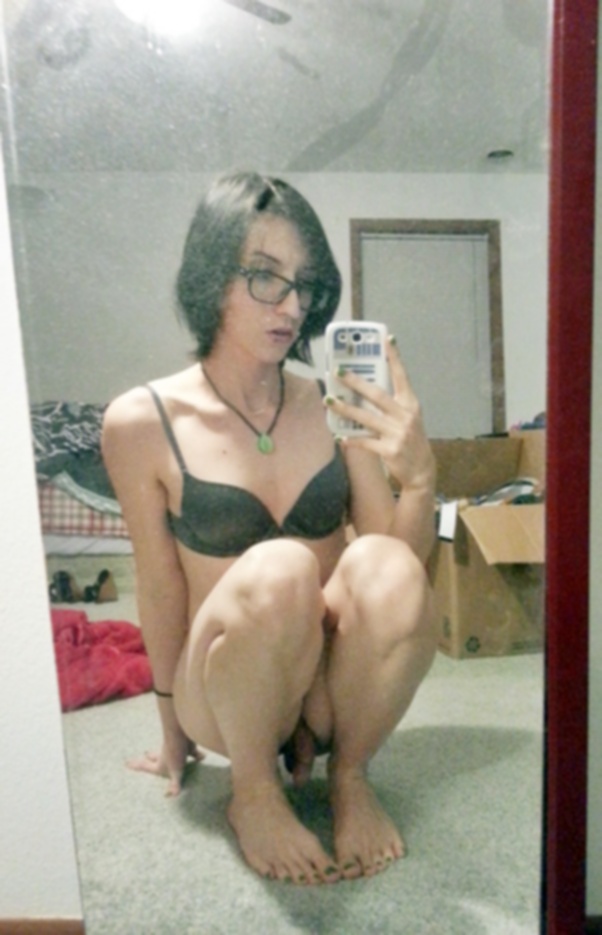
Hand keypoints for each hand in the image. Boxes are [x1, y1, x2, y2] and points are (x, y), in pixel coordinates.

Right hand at [127, 735, 203, 796]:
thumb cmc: (177, 753)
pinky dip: (196, 755)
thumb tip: (170, 795)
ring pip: (169, 751)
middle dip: (149, 757)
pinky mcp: (186, 746)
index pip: (146, 766)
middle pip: (154, 756)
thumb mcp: (176, 772)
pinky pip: (190, 751)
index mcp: (160, 764)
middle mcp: (165, 756)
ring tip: (167, 754)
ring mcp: (175, 750)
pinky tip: (203, 757)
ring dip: (168, 752)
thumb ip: (174, 785)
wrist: (183, 733)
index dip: (136, 766)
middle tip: (144, 754)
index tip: (126, 763)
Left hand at [327, 336, 434, 491]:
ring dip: (345, 409)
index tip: (386, 338)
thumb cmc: (411, 440)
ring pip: (365, 417)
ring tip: (328, 400)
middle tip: (338, 372)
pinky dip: (351, 439)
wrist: (421, 470)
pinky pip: (365, 442)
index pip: (401, 376)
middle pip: (376, 395)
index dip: (394, 357)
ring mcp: (397, 434)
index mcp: (411, 405)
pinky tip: (339, 436)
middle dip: (355, 382)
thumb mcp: (409, 418)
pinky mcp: (389, 450)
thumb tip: (365, 389)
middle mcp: (405, 416)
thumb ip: (392, 405)